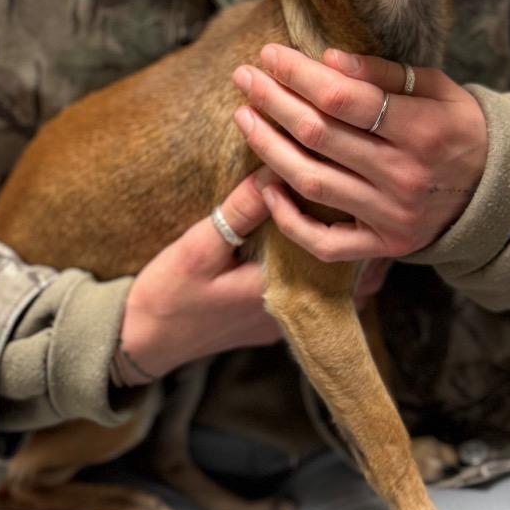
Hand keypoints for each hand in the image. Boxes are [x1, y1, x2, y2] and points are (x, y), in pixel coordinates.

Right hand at [119, 170, 389, 381]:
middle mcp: (295, 312)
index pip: (341, 258)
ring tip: (348, 209)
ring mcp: (288, 319)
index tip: (359, 187)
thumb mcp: (199, 247)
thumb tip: (275, 169)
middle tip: (365, 192)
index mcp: (283, 292)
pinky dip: (325, 264)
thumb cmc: (170, 294)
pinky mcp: (277, 318)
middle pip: (353, 275)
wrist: (145, 340)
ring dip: (346, 251)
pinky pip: (318, 291)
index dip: (356, 223)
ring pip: (340, 286)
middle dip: (362, 236)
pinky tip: (316, 234)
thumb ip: (240, 212)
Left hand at [231, 45, 487, 261]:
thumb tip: (327, 60)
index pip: (342, 97)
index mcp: (421, 128)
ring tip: (244, 116)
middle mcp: (403, 175)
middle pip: (318, 134)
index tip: (269, 54)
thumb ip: (384, 74)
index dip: (297, 73)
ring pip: (310, 181)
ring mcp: (391, 215)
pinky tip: (265, 186)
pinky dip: (288, 218)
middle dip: (272, 100)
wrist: (495, 194)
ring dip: (267, 146)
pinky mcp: (382, 246)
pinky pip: (323, 241)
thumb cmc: (458, 129)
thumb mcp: (437, 89)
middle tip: (243, 77)